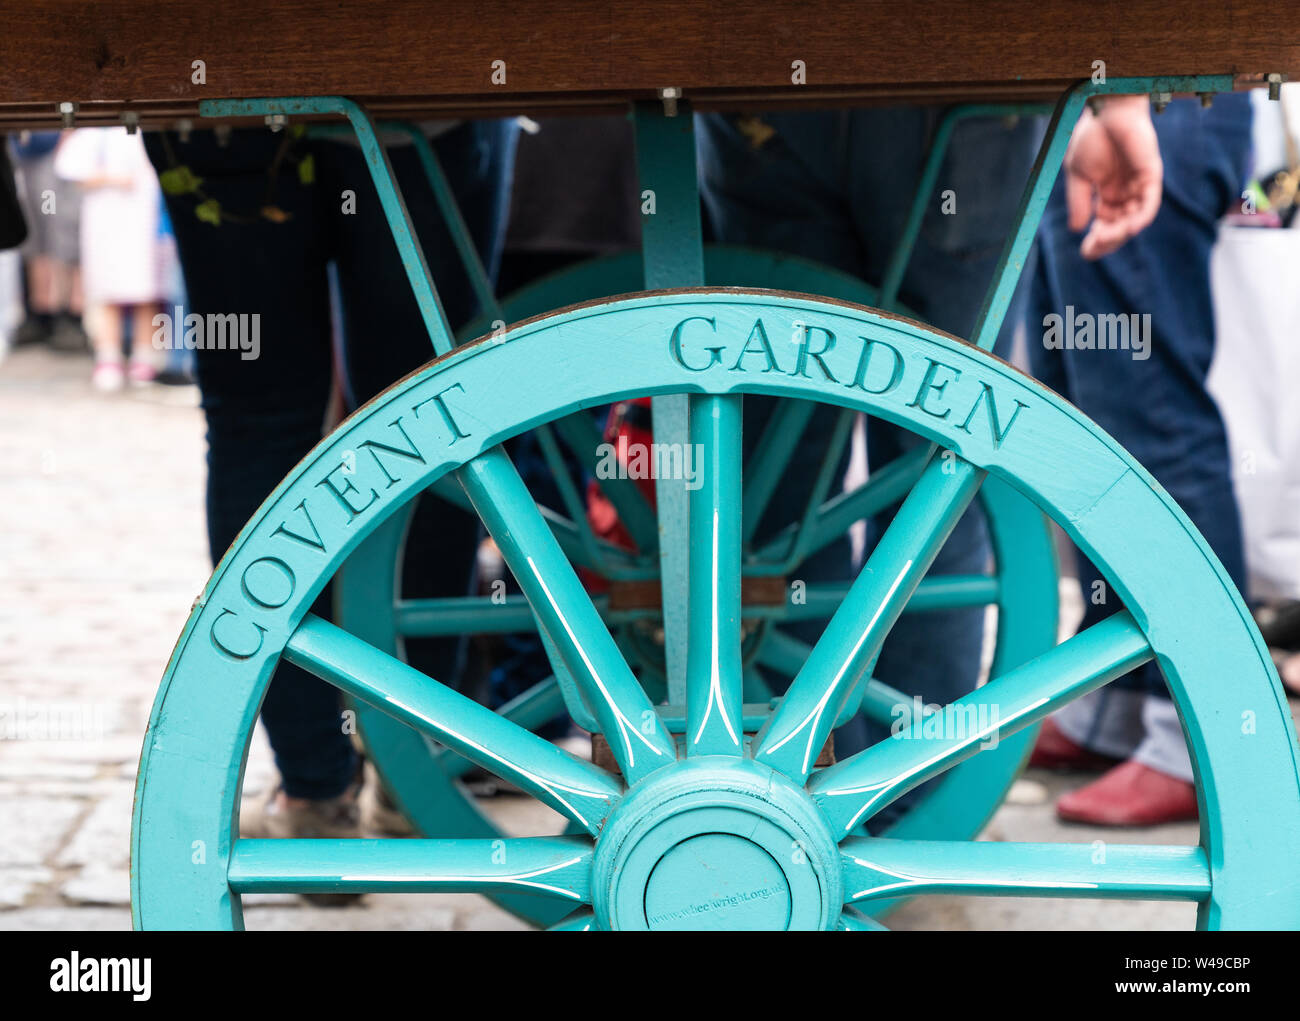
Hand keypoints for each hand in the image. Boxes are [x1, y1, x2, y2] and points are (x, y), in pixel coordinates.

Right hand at [1063, 95, 1162, 258]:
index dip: (1097, 241)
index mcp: (1107, 194)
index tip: (1086, 253)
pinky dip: (1141, 218)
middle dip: (1108, 241)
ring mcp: (1138, 185)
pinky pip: (1149, 203)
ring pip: (1134, 219)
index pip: (1105, 225)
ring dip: (1121, 233)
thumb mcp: (1078, 175)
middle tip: (1094, 246)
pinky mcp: (1151, 175)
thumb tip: (1077, 229)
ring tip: (1105, 237)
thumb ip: (1079, 201)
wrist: (1105, 110)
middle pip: (1120, 227)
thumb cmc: (1092, 136)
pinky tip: (1129, 228)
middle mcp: (1125, 193)